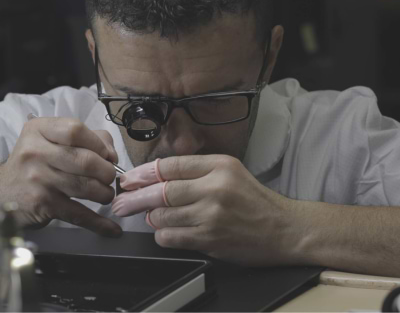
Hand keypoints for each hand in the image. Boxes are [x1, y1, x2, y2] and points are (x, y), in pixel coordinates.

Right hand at [0, 117, 121, 236]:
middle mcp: (34, 152)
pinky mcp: (42, 204)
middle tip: (108, 178)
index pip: (75, 130)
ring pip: (85, 186)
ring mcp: (37, 179)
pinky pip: (78, 213)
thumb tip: (112, 155)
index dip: (99, 144)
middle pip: (85, 160)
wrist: (0, 193)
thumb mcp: (50, 140)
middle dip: (106, 172)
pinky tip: (111, 227)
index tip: (107, 155)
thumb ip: (85, 139)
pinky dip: (99, 223)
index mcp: (38, 130)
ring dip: (104, 193)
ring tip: (104, 194)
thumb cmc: (34, 164)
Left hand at [112, 155, 297, 265]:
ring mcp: (212, 215)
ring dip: (152, 218)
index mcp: (219, 166)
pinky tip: (164, 232)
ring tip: (151, 217)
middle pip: (162, 191)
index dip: (143, 173)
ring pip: (163, 215)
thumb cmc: (254, 200)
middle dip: (134, 198)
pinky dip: (162, 235)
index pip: (170, 166)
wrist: (285, 229)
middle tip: (119, 203)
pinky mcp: (211, 239)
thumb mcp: (230, 171)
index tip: (128, 180)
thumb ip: (196, 170)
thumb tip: (156, 178)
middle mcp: (215, 188)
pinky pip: (172, 237)